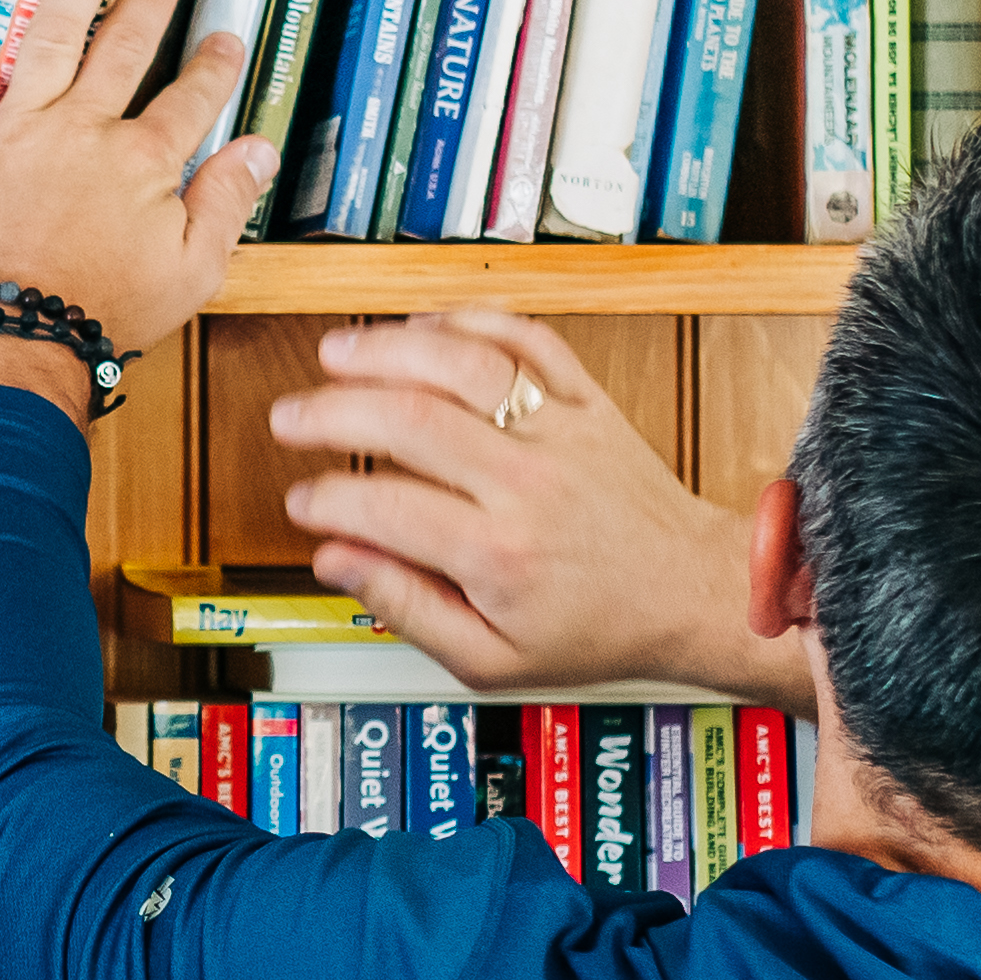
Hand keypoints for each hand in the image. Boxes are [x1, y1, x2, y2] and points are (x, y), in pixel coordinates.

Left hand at [0, 0, 269, 371]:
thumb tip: (257, 152)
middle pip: (123, 44)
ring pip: (47, 35)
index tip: (223, 37)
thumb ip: (225, 204)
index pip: (188, 97)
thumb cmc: (103, 315)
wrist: (16, 341)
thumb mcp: (192, 273)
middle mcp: (81, 130)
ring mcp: (14, 133)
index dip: (212, 64)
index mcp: (141, 161)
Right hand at [264, 311, 805, 705]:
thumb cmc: (594, 629)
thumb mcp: (490, 659)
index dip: (327, 498)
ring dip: (389, 349)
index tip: (302, 501)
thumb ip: (406, 608)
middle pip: (412, 420)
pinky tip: (423, 327)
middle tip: (290, 417)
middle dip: (334, 412)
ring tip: (336, 353)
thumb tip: (336, 560)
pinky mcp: (587, 400)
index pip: (387, 507)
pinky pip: (527, 339)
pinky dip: (470, 320)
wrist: (690, 592)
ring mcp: (562, 431)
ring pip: (463, 364)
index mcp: (502, 555)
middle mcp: (530, 483)